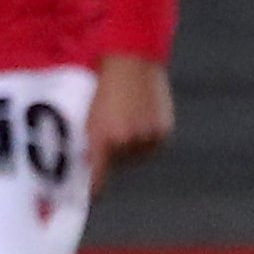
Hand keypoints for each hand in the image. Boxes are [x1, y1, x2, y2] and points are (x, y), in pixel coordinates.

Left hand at [87, 54, 173, 196]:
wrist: (132, 60)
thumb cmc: (103, 83)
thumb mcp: (89, 114)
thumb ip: (92, 140)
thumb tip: (90, 161)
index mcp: (104, 140)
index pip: (99, 181)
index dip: (94, 190)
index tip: (90, 193)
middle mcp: (127, 143)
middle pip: (119, 166)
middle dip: (113, 156)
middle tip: (109, 135)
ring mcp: (147, 137)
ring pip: (137, 156)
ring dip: (131, 147)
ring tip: (127, 121)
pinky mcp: (163, 132)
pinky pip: (152, 145)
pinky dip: (147, 139)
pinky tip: (141, 119)